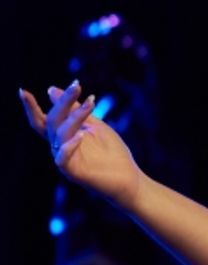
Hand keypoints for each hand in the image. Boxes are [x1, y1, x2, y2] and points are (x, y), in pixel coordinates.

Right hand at [18, 81, 141, 207]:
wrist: (129, 178)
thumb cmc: (112, 153)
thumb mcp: (95, 126)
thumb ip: (77, 110)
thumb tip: (51, 89)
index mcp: (63, 136)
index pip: (42, 120)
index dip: (31, 107)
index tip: (22, 91)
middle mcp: (59, 147)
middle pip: (52, 121)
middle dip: (64, 102)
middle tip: (77, 86)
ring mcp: (65, 160)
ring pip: (61, 134)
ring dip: (76, 116)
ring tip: (92, 102)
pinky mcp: (73, 173)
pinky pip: (63, 159)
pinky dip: (70, 146)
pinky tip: (81, 135)